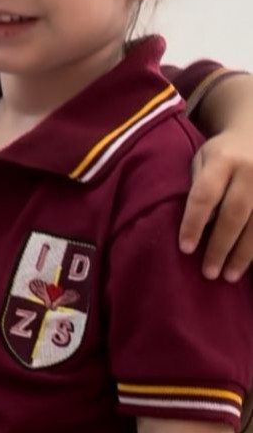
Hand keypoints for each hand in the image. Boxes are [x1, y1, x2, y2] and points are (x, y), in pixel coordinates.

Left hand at [180, 133, 252, 281]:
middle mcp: (251, 169)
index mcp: (223, 160)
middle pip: (234, 214)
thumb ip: (198, 189)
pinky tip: (250, 263)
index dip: (194, 224)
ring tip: (229, 276)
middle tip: (208, 273)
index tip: (186, 249)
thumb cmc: (221, 155)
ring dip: (244, 254)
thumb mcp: (202, 161)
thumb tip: (200, 227)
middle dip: (220, 246)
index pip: (205, 195)